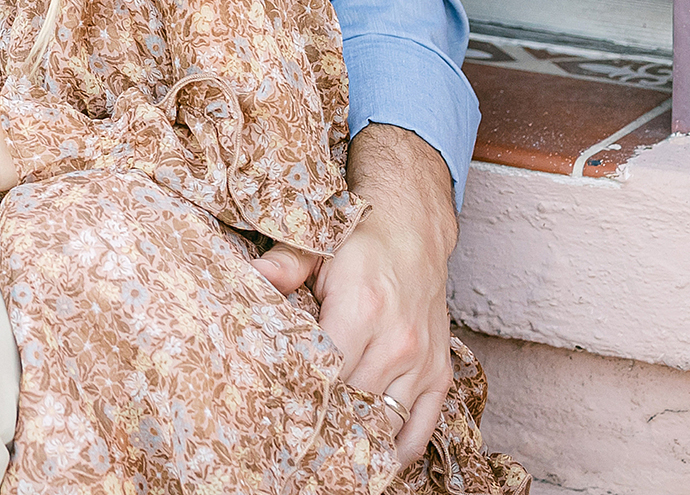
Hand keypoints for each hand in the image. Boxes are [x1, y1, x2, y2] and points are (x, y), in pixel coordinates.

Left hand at [306, 125, 459, 463]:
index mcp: (362, 309)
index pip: (326, 372)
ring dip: (358, 440)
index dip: (301, 396)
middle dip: (323, 423)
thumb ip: (282, 266)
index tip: (276, 413)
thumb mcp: (314, 245)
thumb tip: (250, 279)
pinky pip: (422, 425)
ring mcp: (422, 360)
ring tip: (327, 458)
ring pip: (386, 421)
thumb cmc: (358, 240)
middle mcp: (397, 341)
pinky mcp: (440, 372)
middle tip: (292, 444)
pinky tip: (375, 460)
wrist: (413, 229)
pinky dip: (399, 448)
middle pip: (353, 403)